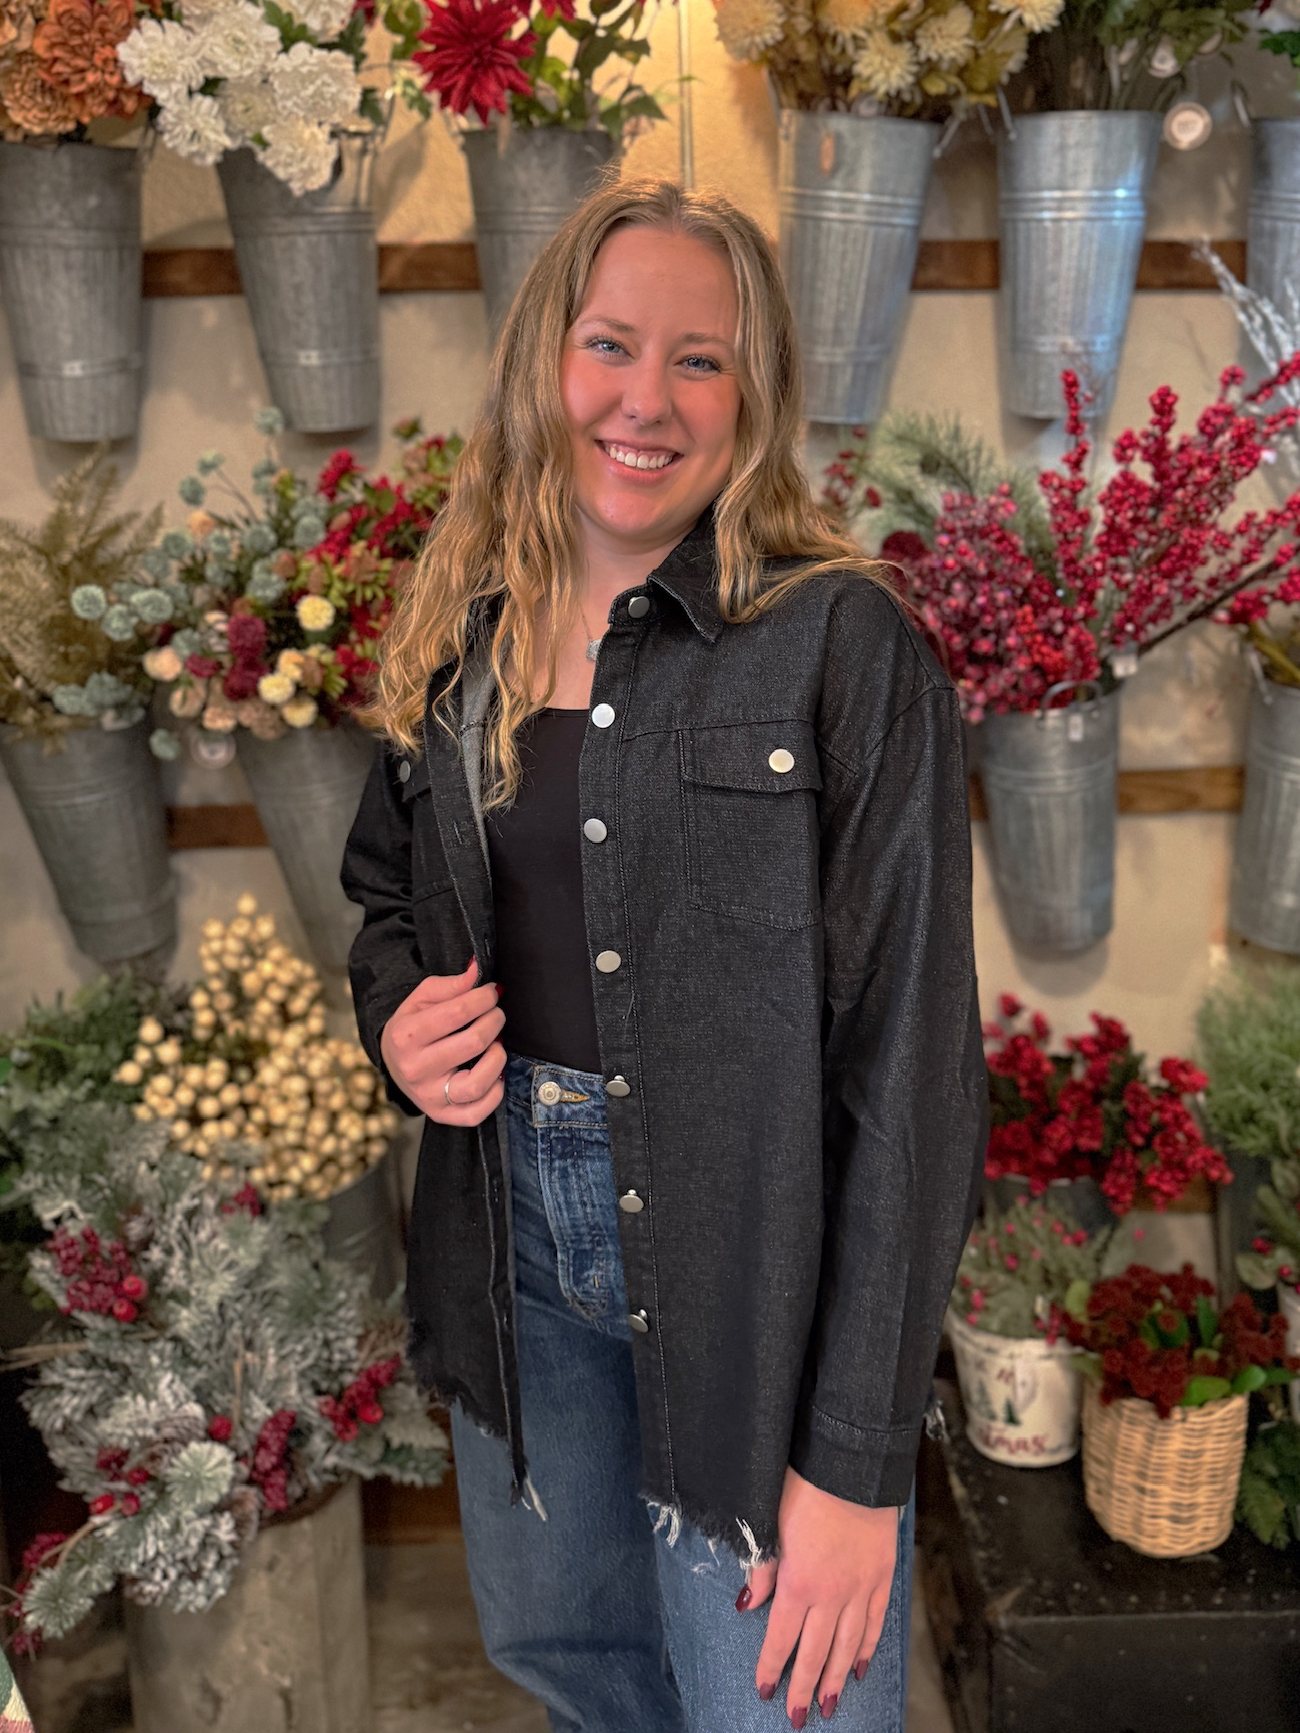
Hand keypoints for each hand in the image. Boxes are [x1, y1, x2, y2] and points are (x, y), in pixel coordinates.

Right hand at [380, 957, 505, 1125]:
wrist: (393, 1062)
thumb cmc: (412, 1026)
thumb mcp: (421, 999)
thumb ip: (450, 984)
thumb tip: (476, 968)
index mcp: (406, 1035)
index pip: (456, 1013)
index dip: (483, 998)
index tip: (493, 992)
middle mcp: (415, 1069)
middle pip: (472, 1043)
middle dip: (494, 1022)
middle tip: (497, 1014)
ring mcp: (428, 1096)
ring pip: (477, 1084)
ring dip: (498, 1058)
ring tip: (496, 1044)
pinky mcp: (441, 1115)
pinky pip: (477, 1113)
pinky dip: (495, 1093)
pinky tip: (495, 1073)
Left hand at [740, 1466, 898, 1725]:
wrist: (854, 1465)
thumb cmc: (805, 1486)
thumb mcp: (771, 1522)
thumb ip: (762, 1567)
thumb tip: (746, 1604)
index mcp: (798, 1583)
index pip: (781, 1638)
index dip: (771, 1667)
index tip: (765, 1691)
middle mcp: (831, 1594)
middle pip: (815, 1652)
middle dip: (802, 1687)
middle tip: (797, 1717)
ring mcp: (860, 1588)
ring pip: (847, 1646)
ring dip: (834, 1678)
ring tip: (827, 1704)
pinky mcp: (882, 1576)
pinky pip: (875, 1623)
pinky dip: (867, 1648)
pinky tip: (859, 1666)